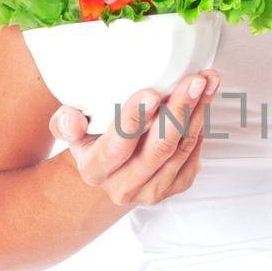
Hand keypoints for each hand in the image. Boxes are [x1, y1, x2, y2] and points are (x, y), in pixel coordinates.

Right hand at [49, 67, 219, 206]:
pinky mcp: (177, 186)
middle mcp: (124, 187)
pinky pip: (194, 152)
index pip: (116, 147)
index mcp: (95, 170)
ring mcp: (153, 190)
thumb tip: (72, 119)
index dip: (135, 120)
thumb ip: (66, 123)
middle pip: (158, 148)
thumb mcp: (73, 130)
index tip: (151, 93)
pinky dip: (201, 122)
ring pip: (181, 148)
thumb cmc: (93, 140)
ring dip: (197, 111)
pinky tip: (205, 97)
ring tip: (206, 80)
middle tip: (192, 80)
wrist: (113, 173)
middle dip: (178, 110)